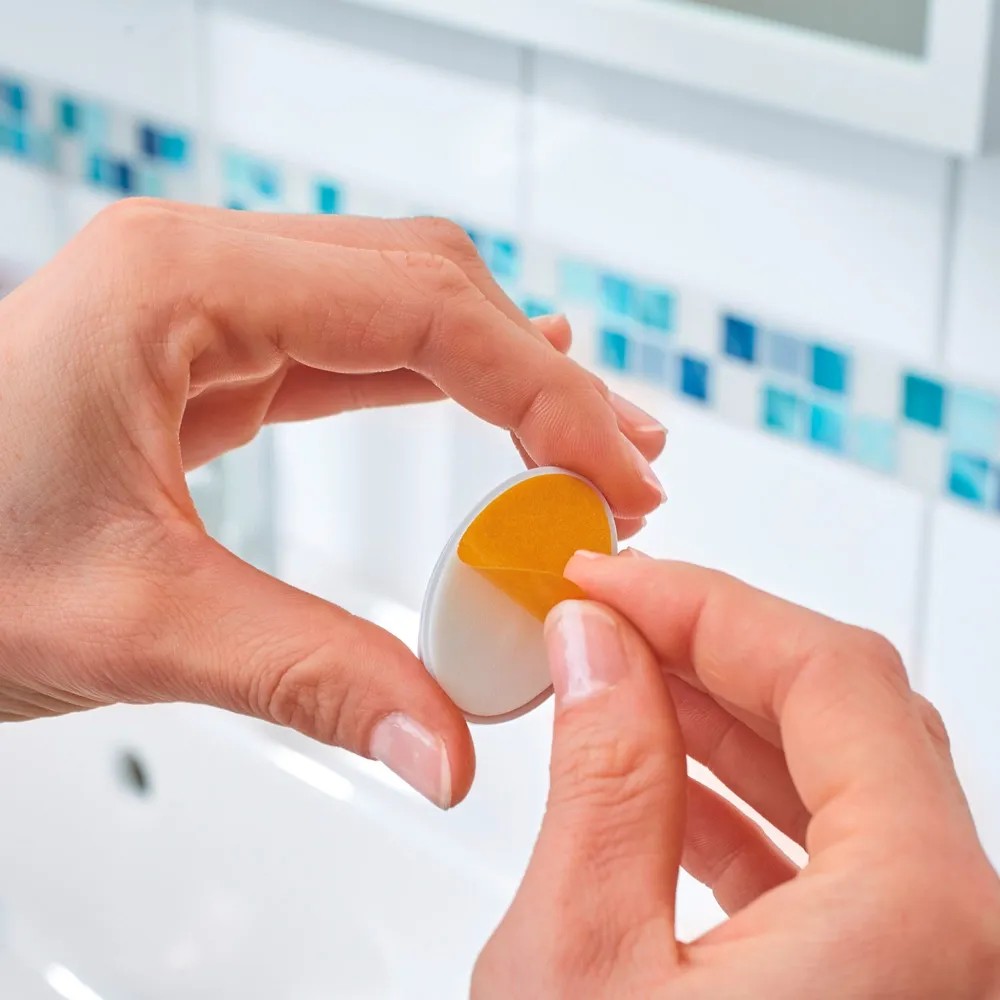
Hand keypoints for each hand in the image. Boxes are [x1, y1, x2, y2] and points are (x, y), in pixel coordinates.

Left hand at [0, 200, 665, 807]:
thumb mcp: (129, 622)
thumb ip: (306, 675)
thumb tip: (443, 746)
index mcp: (179, 287)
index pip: (424, 312)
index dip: (541, 395)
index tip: (613, 473)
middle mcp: (200, 269)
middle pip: (428, 285)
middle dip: (541, 377)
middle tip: (622, 466)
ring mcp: (205, 302)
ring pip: (400, 304)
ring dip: (504, 370)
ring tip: (585, 440)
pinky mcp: (207, 350)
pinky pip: (354, 344)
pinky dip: (440, 379)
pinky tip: (497, 404)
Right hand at [473, 554, 999, 996]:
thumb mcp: (578, 966)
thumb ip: (601, 779)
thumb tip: (595, 646)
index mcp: (916, 920)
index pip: (831, 675)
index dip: (704, 604)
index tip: (612, 580)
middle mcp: (961, 942)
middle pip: (849, 715)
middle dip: (712, 651)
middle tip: (610, 617)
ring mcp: (935, 969)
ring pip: (844, 785)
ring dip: (723, 723)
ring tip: (619, 684)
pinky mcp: (892, 992)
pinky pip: (837, 864)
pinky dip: (744, 808)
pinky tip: (658, 784)